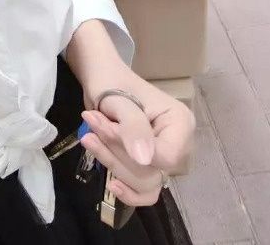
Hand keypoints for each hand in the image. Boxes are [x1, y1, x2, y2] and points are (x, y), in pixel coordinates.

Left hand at [79, 75, 195, 207]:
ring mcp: (164, 157)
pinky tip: (112, 184)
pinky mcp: (150, 166)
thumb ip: (133, 127)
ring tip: (89, 138)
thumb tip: (144, 160)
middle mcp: (179, 144)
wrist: (100, 78)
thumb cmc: (111, 81)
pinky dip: (126, 189)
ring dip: (113, 163)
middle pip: (153, 173)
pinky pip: (144, 191)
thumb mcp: (119, 100)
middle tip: (92, 126)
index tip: (106, 126)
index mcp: (180, 123)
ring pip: (144, 184)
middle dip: (116, 152)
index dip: (131, 148)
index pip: (165, 156)